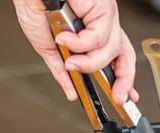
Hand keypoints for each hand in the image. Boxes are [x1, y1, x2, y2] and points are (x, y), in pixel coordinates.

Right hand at [12, 0, 137, 103]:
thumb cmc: (34, 4)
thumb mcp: (47, 46)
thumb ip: (61, 69)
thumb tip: (70, 90)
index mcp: (92, 31)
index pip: (115, 58)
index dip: (121, 78)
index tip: (121, 95)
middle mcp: (101, 23)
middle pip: (125, 55)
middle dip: (124, 80)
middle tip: (117, 96)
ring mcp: (103, 16)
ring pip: (110, 51)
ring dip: (88, 63)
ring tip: (70, 60)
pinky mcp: (102, 8)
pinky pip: (99, 38)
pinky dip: (80, 44)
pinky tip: (65, 37)